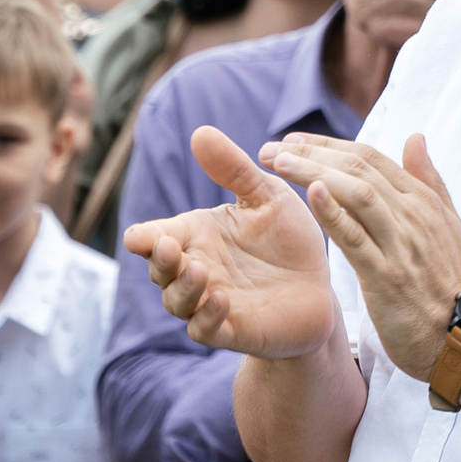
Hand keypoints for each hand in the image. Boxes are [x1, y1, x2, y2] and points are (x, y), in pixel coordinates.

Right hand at [125, 126, 338, 359]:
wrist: (321, 288)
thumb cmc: (287, 240)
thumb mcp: (267, 196)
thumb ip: (234, 169)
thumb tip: (200, 131)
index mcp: (196, 236)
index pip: (155, 237)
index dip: (143, 238)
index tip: (139, 236)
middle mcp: (196, 270)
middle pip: (159, 270)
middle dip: (160, 260)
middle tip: (169, 246)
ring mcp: (211, 302)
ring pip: (177, 302)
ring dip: (183, 289)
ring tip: (198, 271)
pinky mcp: (233, 330)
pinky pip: (205, 330)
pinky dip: (207, 318)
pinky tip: (222, 299)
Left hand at [261, 133, 460, 381]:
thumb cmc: (449, 283)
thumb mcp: (447, 225)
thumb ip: (429, 180)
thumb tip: (415, 137)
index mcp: (422, 201)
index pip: (369, 157)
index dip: (328, 144)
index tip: (292, 141)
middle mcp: (412, 215)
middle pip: (357, 168)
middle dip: (311, 153)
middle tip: (270, 149)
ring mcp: (400, 245)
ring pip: (356, 193)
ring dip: (313, 172)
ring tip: (276, 163)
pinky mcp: (386, 276)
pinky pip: (356, 238)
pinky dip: (333, 213)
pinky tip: (310, 194)